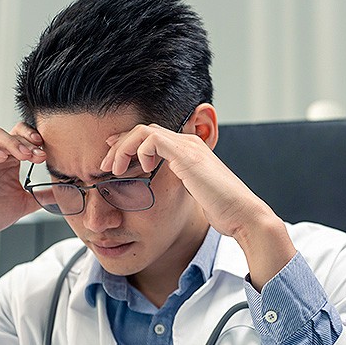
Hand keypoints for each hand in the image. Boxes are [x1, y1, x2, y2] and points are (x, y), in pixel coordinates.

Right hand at [0, 123, 45, 246]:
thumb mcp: (22, 204)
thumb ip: (42, 196)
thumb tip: (66, 193)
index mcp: (9, 162)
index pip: (24, 139)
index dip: (36, 142)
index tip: (47, 154)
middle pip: (12, 133)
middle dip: (27, 142)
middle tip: (38, 154)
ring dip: (11, 143)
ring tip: (23, 155)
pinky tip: (1, 158)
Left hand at [98, 117, 269, 240]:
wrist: (242, 214)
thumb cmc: (223, 210)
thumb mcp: (195, 194)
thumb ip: (181, 187)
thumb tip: (167, 194)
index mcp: (189, 151)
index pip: (151, 137)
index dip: (127, 145)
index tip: (111, 161)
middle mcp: (188, 143)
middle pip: (143, 130)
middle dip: (118, 145)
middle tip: (103, 166)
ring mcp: (188, 146)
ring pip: (143, 131)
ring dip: (122, 148)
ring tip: (112, 169)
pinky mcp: (186, 154)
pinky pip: (151, 138)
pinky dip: (137, 151)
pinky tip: (140, 170)